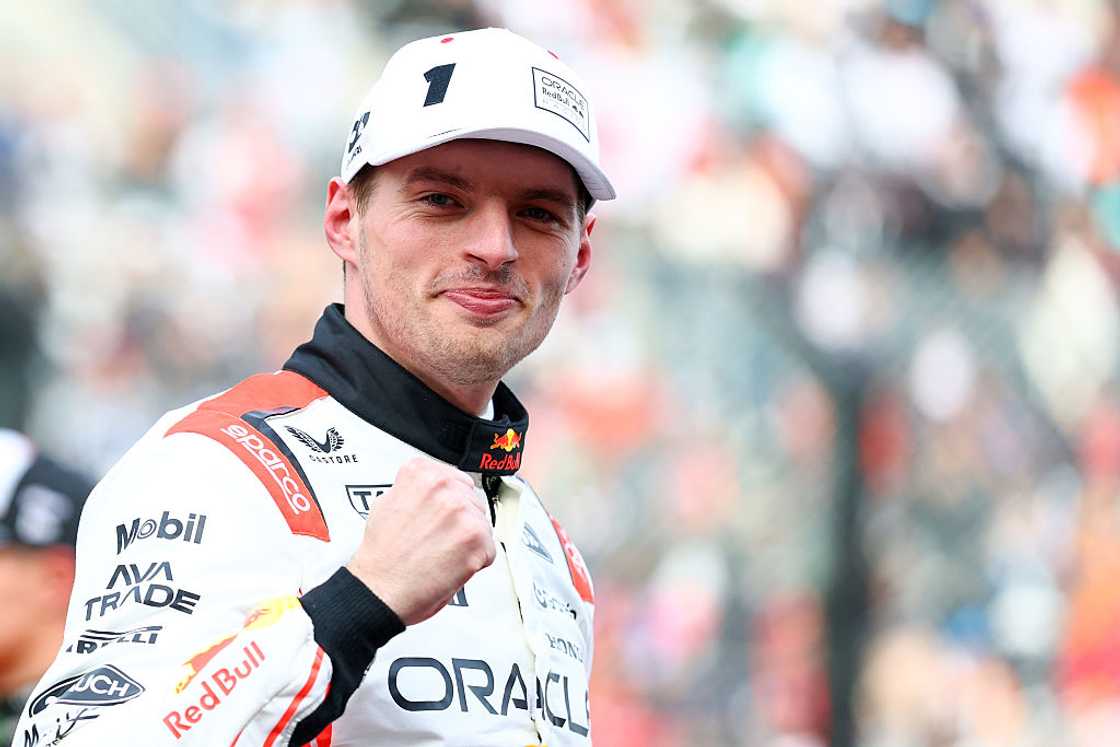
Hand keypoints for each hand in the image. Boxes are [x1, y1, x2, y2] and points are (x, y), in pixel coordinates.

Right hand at [346, 457, 494, 625]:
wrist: (380, 591)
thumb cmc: (382, 556)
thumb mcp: (387, 502)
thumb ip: (414, 489)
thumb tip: (432, 489)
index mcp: (421, 474)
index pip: (455, 479)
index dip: (448, 503)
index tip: (439, 516)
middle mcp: (443, 487)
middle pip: (471, 500)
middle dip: (460, 521)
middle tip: (438, 539)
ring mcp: (461, 511)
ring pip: (482, 523)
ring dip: (468, 540)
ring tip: (441, 553)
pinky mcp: (476, 538)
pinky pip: (489, 548)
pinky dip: (475, 561)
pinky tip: (450, 564)